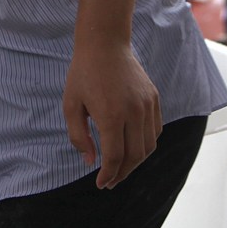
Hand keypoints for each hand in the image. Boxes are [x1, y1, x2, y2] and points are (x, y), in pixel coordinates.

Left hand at [62, 42, 161, 188]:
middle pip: (135, 156)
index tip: (101, 184)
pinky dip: (146, 145)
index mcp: (111, 115)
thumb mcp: (71, 104)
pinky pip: (155, 131)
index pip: (114, 157)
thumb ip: (79, 135)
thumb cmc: (83, 73)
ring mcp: (147, 106)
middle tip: (111, 181)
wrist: (104, 44)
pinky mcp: (154, 100)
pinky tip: (133, 148)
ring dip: (136, 162)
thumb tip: (90, 161)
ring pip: (148, 147)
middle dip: (122, 173)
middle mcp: (133, 113)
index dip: (108, 174)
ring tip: (121, 167)